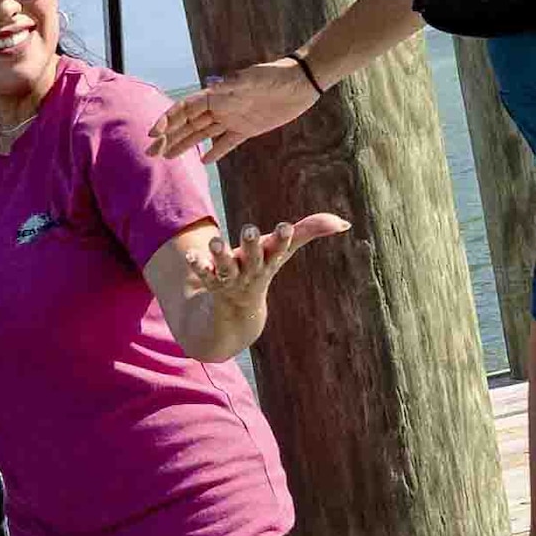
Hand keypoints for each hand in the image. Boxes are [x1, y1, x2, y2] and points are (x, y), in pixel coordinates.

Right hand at [147, 57, 318, 165]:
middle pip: (188, 124)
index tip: (153, 134)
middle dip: (168, 138)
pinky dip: (215, 152)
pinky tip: (203, 161)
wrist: (300, 82)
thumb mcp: (252, 79)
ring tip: (167, 156)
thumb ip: (232, 86)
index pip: (185, 109)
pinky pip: (226, 143)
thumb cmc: (275, 75)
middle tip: (151, 153)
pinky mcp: (247, 130)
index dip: (168, 120)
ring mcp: (232, 119)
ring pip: (202, 135)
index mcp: (216, 95)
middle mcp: (220, 107)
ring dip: (184, 145)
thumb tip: (211, 87)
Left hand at [171, 211, 350, 352]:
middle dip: (251, 245)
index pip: (280, 248)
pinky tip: (191, 255)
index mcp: (270, 260)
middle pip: (253, 257)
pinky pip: (203, 273)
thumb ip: (310, 230)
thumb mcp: (284, 249)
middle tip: (248, 229)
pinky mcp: (211, 281)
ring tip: (214, 241)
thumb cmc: (263, 269)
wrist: (238, 313)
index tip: (284, 226)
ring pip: (226, 267)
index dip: (283, 238)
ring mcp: (231, 278)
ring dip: (221, 255)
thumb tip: (344, 222)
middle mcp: (252, 270)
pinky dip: (197, 265)